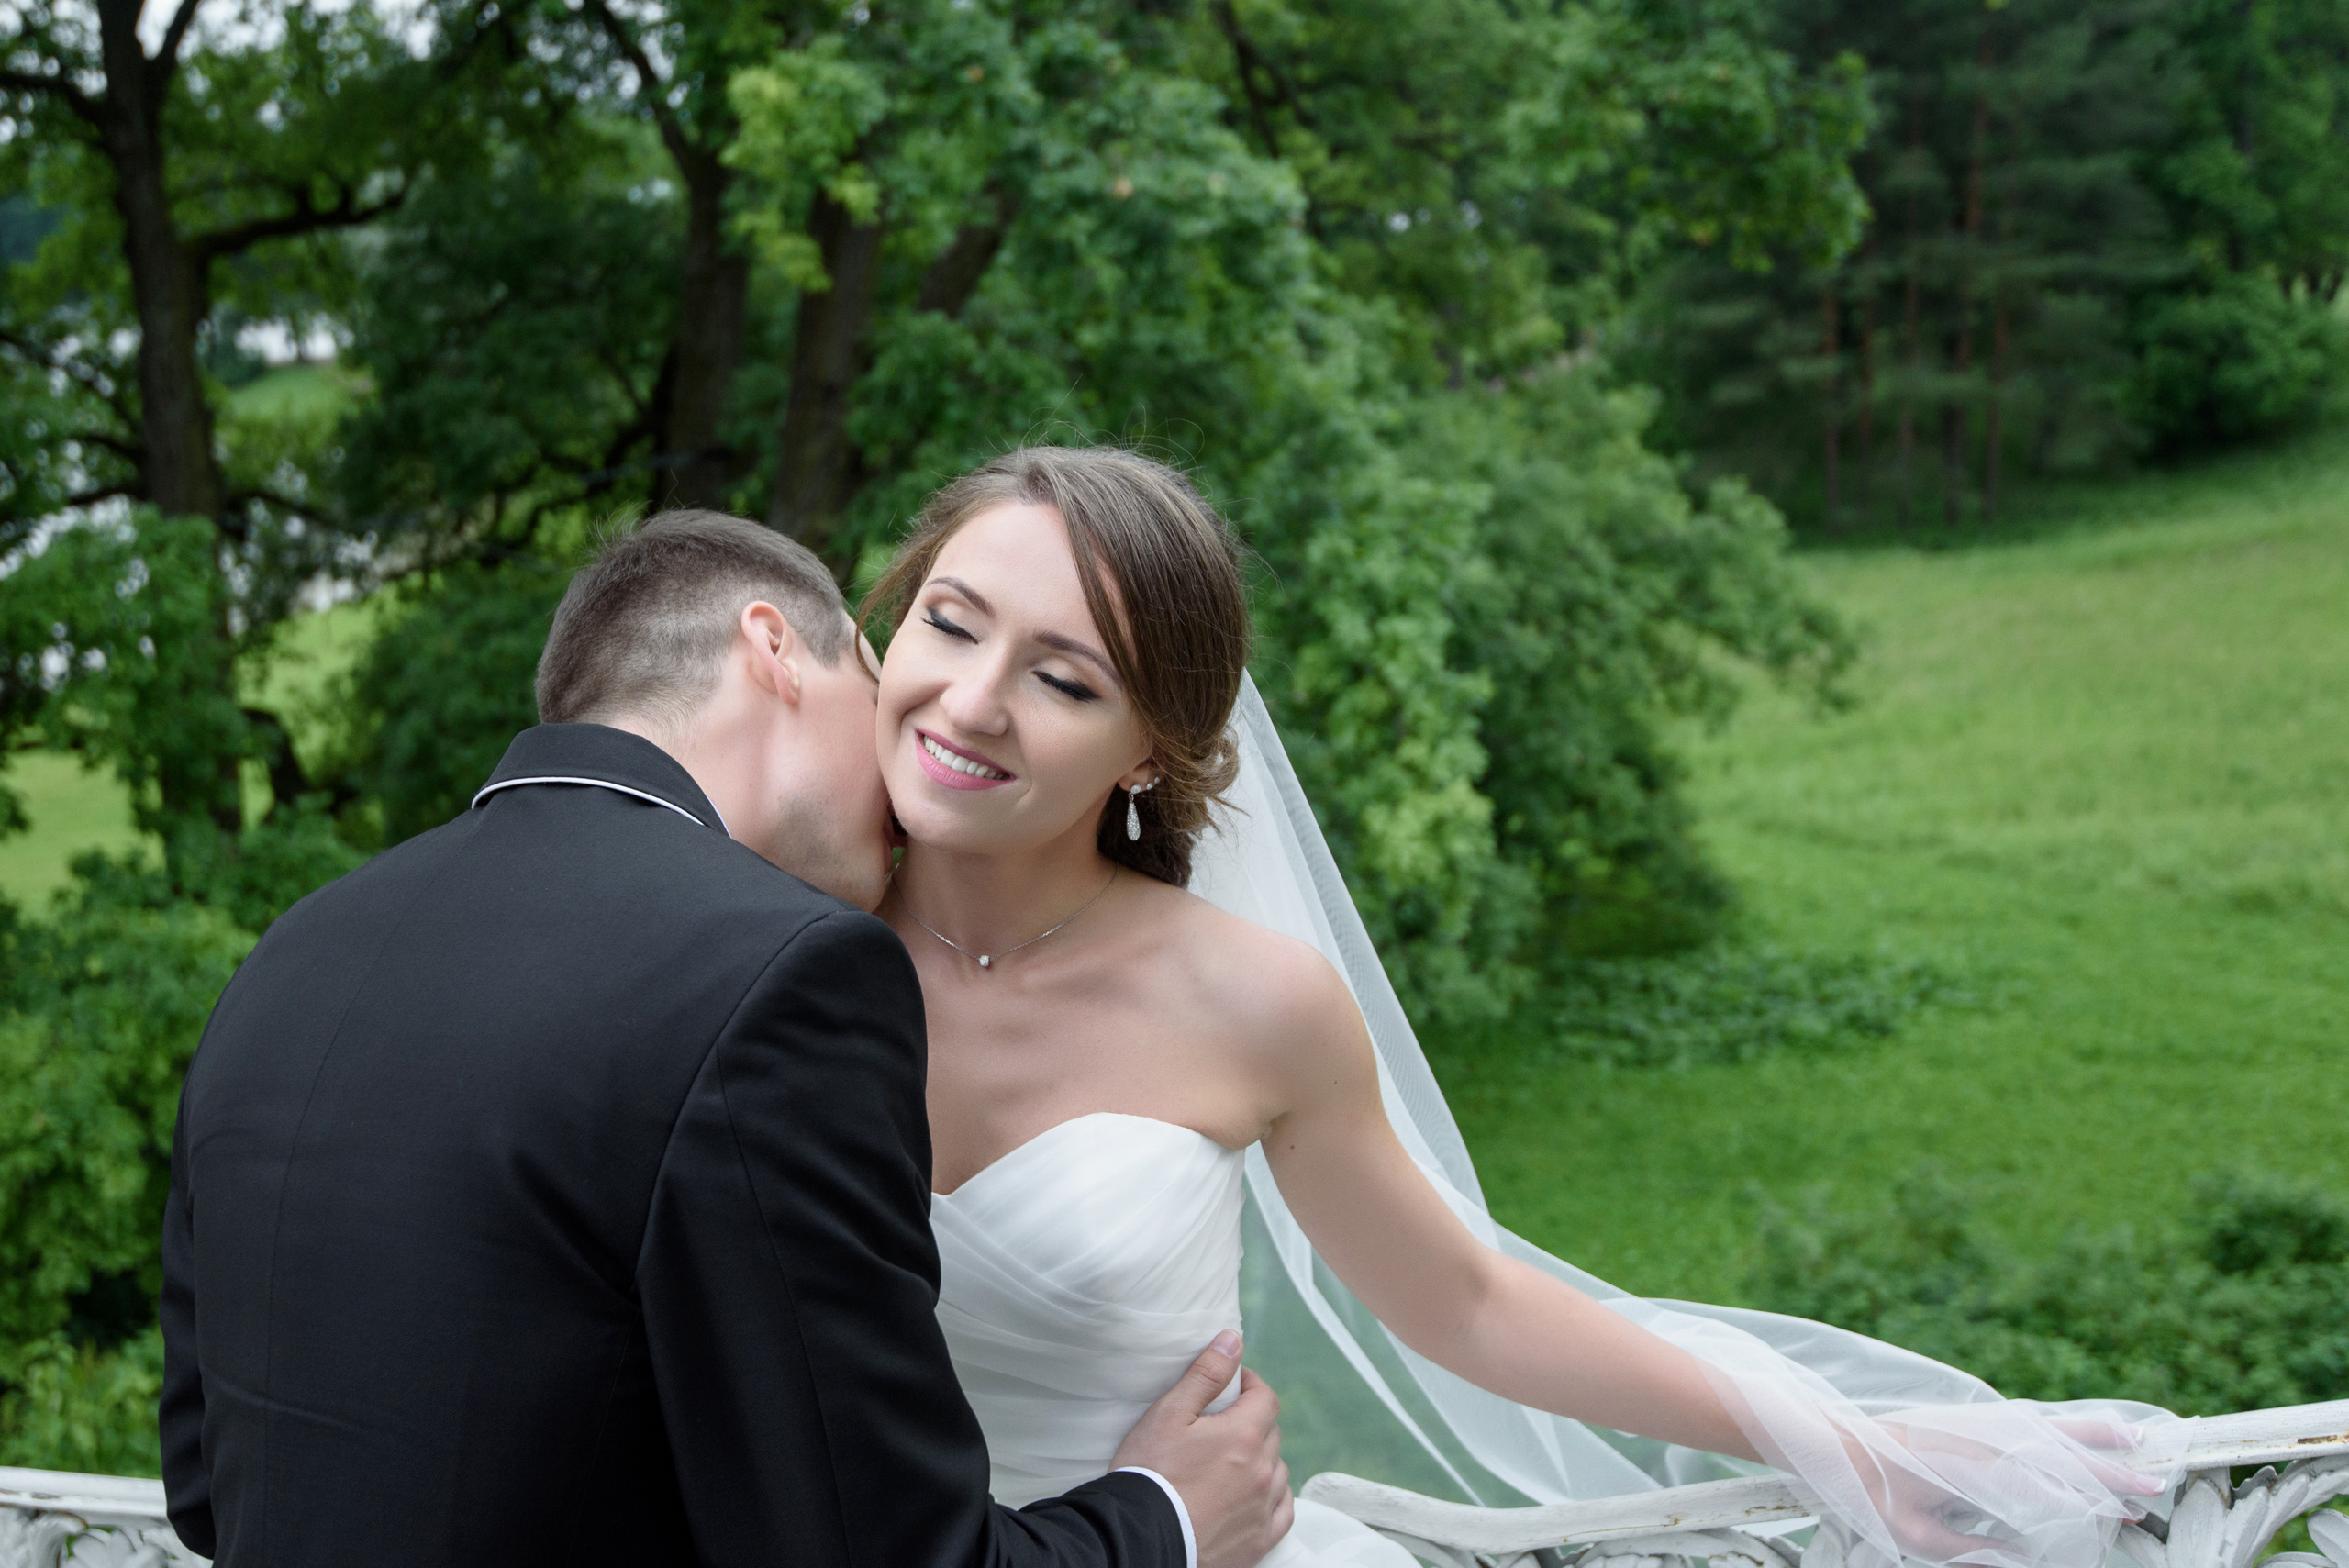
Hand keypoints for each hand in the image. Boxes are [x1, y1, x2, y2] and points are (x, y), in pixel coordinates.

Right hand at [1112, 1331, 1293, 1567]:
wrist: (1140, 1539)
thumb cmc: (1150, 1474)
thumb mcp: (1169, 1414)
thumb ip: (1206, 1374)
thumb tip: (1232, 1341)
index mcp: (1244, 1435)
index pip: (1266, 1397)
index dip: (1249, 1386)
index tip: (1232, 1387)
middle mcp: (1262, 1471)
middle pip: (1271, 1433)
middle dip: (1252, 1422)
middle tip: (1221, 1426)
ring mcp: (1263, 1508)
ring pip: (1278, 1471)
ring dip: (1261, 1461)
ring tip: (1231, 1463)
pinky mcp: (1259, 1540)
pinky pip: (1283, 1511)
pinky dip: (1273, 1498)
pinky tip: (1253, 1496)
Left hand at [1869, 1417, 2167, 1562]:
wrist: (1835, 1442)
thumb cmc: (1869, 1493)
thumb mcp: (1915, 1537)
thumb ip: (1970, 1550)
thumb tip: (2023, 1559)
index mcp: (1973, 1466)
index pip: (2050, 1483)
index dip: (2094, 1496)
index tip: (2133, 1507)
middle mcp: (1980, 1436)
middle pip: (2058, 1448)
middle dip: (2109, 1464)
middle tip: (2156, 1478)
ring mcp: (1974, 1421)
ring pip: (2046, 1424)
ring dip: (2090, 1430)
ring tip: (2134, 1435)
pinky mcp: (1966, 1417)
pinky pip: (2025, 1417)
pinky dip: (2058, 1420)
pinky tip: (2079, 1426)